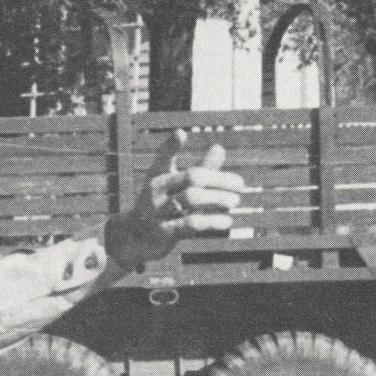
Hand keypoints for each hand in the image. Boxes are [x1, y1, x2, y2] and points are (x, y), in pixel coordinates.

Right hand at [104, 129, 246, 268]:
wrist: (135, 240)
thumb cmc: (160, 208)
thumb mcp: (176, 187)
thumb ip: (199, 169)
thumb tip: (220, 147)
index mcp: (157, 177)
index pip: (166, 157)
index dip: (172, 146)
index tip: (185, 135)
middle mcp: (155, 192)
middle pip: (192, 177)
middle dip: (219, 180)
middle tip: (240, 184)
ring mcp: (157, 212)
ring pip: (192, 199)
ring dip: (217, 199)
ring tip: (235, 201)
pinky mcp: (163, 233)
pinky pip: (190, 224)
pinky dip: (212, 221)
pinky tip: (227, 221)